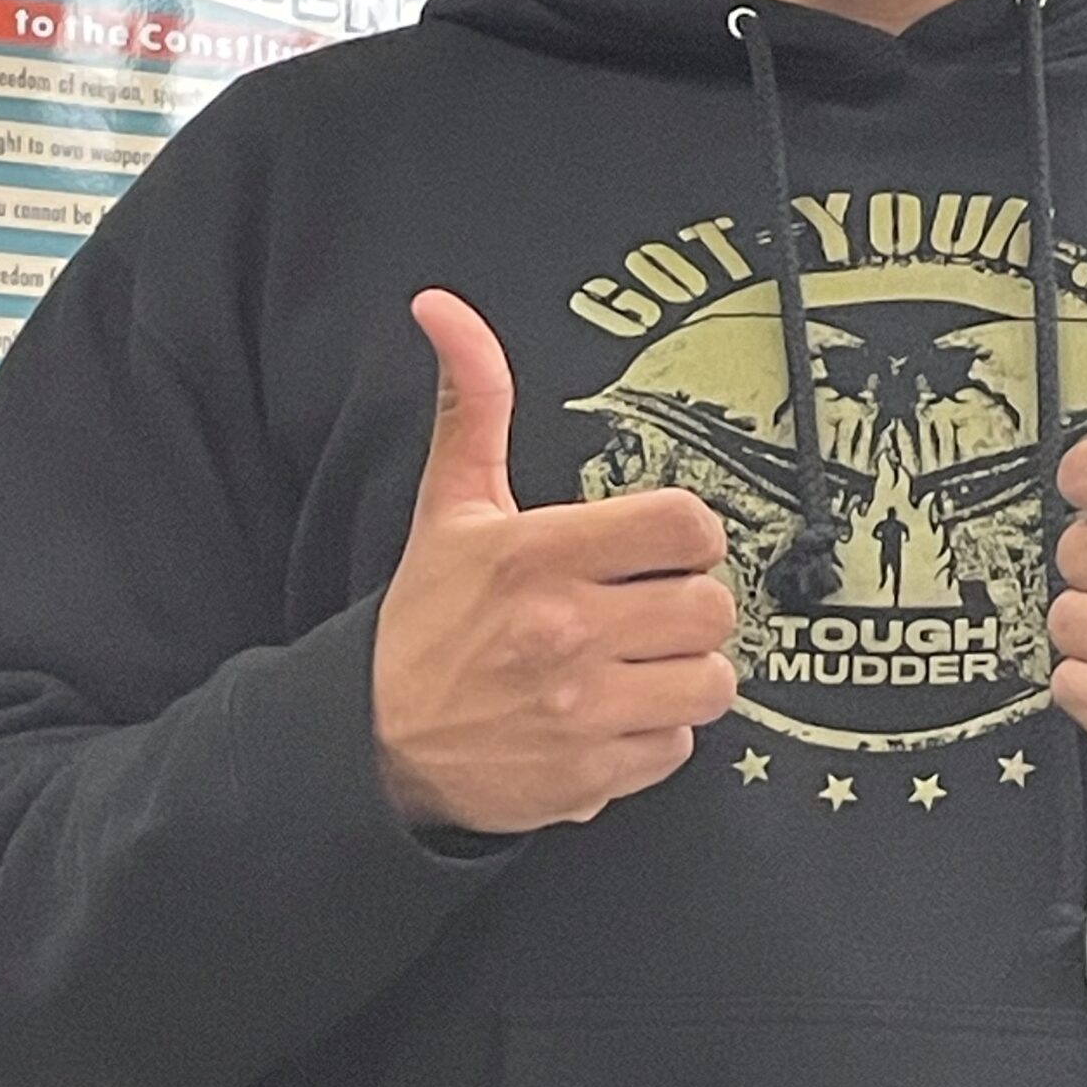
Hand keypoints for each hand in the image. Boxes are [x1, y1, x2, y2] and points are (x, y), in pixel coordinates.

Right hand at [371, 289, 738, 834]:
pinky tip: (614, 716)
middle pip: (713, 607)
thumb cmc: (427, 621)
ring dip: (685, 675)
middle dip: (691, 606)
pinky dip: (657, 737)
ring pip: (711, 682)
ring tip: (639, 664)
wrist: (373, 747)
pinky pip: (679, 748)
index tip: (661, 547)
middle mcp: (565, 632)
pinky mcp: (590, 776)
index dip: (687, 534)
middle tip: (651, 608)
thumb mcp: (448, 509)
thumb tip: (444, 309)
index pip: (685, 526)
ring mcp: (580, 710)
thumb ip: (471, 406)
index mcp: (538, 556)